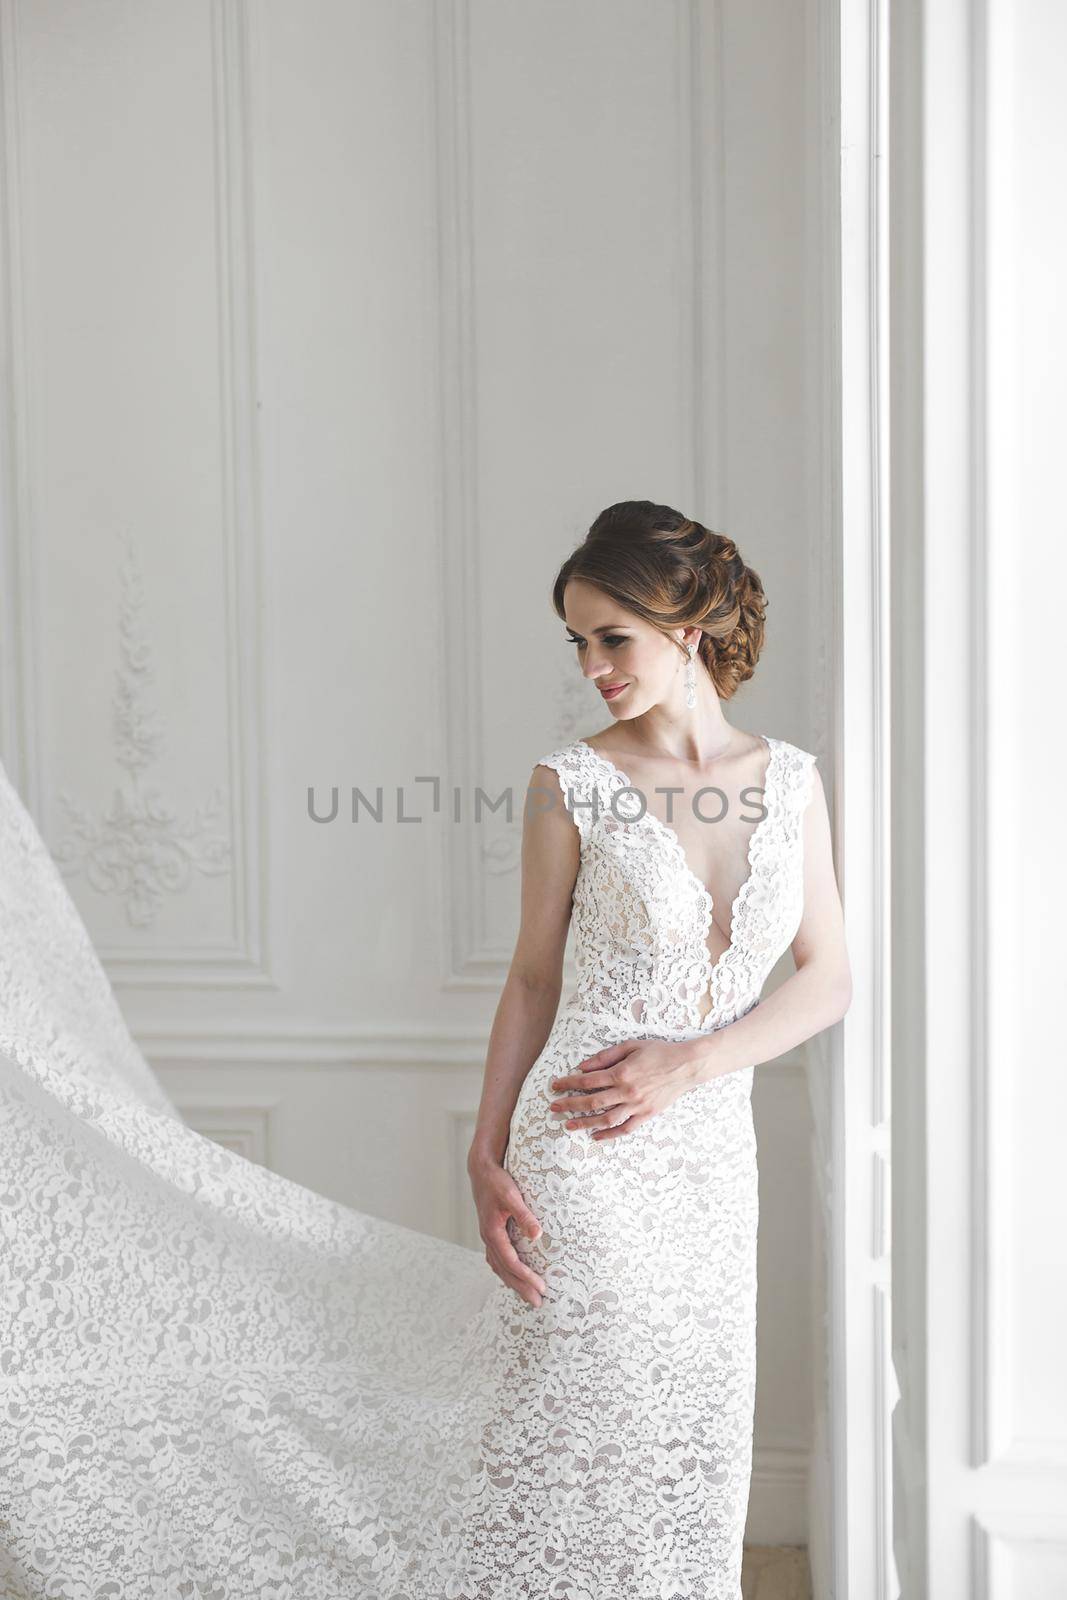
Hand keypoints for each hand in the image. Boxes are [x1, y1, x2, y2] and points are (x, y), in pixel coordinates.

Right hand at [468, 1154, 546, 1307]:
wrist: (481, 1169)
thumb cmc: (497, 1181)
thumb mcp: (512, 1196)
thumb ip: (524, 1215)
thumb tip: (537, 1235)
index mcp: (492, 1232)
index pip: (511, 1262)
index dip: (526, 1277)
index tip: (541, 1288)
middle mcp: (488, 1237)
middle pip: (504, 1270)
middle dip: (521, 1288)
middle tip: (538, 1303)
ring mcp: (488, 1236)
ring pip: (499, 1266)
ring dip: (513, 1282)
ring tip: (527, 1295)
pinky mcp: (490, 1231)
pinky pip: (496, 1258)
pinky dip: (505, 1270)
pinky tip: (512, 1274)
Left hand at [547, 1038, 697, 1139]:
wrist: (687, 1065)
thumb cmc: (658, 1052)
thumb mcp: (631, 1046)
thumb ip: (606, 1056)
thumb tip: (583, 1066)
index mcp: (622, 1073)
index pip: (587, 1080)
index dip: (568, 1084)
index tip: (555, 1086)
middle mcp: (627, 1092)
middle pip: (592, 1102)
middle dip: (569, 1105)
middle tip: (553, 1108)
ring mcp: (637, 1106)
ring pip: (606, 1119)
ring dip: (584, 1123)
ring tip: (569, 1125)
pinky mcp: (647, 1115)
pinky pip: (625, 1129)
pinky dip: (609, 1135)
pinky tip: (596, 1137)